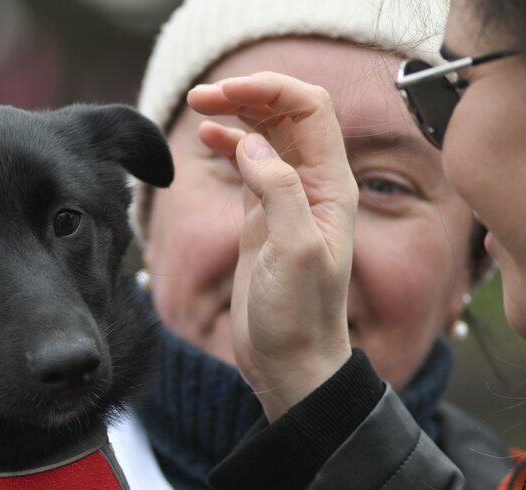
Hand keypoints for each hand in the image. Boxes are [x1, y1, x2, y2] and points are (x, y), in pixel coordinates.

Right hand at [187, 73, 357, 420]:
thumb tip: (251, 143)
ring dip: (235, 114)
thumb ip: (277, 192)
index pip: (310, 110)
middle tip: (201, 96)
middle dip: (247, 95)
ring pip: (265, 136)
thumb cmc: (299, 316)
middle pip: (285, 115)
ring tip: (198, 107)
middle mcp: (312, 185)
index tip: (227, 92)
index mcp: (331, 186)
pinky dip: (228, 144)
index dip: (271, 89)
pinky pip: (248, 165)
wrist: (290, 360)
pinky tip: (206, 137)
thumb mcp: (294, 252)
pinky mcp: (262, 218)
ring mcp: (286, 199)